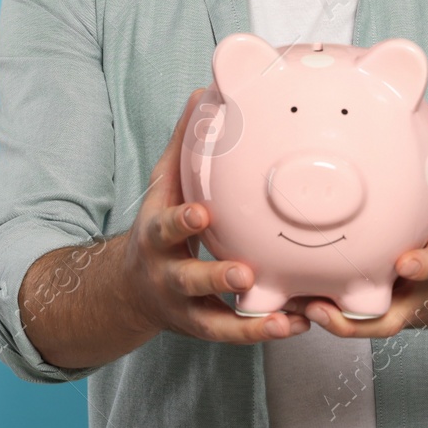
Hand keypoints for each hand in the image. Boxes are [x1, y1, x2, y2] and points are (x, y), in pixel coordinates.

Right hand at [123, 89, 311, 342]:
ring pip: (216, 320)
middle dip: (215, 276)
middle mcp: (168, 276)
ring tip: (285, 315)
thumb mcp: (162, 187)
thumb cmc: (159, 226)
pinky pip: (235, 334)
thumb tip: (204, 92)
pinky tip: (296, 324)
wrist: (132, 290)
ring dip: (249, 319)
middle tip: (245, 272)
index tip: (201, 214)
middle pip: (189, 279)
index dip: (182, 222)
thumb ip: (183, 145)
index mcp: (156, 236)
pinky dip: (263, 330)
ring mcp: (187, 307)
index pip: (165, 227)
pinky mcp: (206, 329)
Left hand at [294, 121, 427, 337]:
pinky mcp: (377, 304)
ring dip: (331, 320)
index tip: (406, 263)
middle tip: (323, 307)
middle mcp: (417, 289)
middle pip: (390, 315)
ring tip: (297, 307)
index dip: (423, 265)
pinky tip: (291, 301)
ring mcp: (396, 301)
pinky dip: (324, 313)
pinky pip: (350, 314)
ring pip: (364, 322)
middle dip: (357, 318)